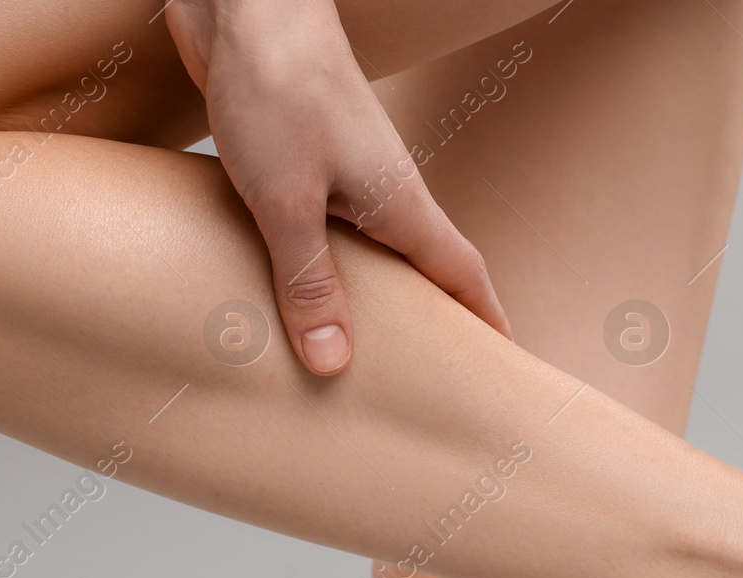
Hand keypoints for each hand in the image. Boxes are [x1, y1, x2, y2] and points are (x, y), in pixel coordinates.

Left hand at [166, 0, 510, 374]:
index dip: (485, 319)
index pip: (461, 272)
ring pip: (364, 250)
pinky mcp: (298, 159)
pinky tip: (283, 289)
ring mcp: (341, 171)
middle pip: (418, 267)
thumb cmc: (278, 87)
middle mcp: (381, 189)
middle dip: (427, 321)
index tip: (499, 363)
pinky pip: (316, 229)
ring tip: (350, 349)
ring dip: (362, 296)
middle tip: (423, 376)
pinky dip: (313, 267)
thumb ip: (308, 281)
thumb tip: (332, 362)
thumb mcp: (288, 202)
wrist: (242, 2)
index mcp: (400, 202)